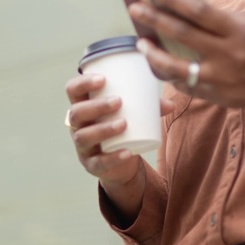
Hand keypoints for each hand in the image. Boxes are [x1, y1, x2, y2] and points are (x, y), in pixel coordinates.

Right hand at [64, 73, 175, 190]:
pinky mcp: (92, 165)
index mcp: (83, 107)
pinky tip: (127, 152)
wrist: (119, 164)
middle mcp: (77, 126)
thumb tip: (171, 104)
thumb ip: (149, 107)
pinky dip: (113, 157)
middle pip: (76, 113)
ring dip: (103, 129)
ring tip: (124, 123)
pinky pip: (98, 162)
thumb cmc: (122, 129)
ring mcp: (82, 147)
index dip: (83, 82)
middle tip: (119, 102)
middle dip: (96, 106)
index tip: (103, 79)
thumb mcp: (131, 114)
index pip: (72, 90)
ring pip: (83, 136)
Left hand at [129, 0, 244, 130]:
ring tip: (141, 42)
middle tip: (135, 9)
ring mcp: (221, 80)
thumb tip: (185, 8)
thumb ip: (221, 18)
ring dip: (153, 54)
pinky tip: (160, 64)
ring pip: (175, 67)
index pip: (199, 11)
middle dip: (155, 20)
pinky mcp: (217, 97)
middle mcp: (228, 55)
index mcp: (239, 31)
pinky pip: (186, 85)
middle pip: (182, 35)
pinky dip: (171, 74)